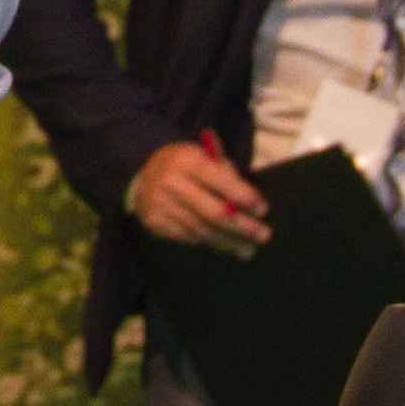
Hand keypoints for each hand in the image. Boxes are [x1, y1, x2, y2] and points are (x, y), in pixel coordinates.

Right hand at [128, 139, 269, 258]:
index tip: (262, 209)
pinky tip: (222, 243)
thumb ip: (225, 173)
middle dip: (242, 226)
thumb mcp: (202, 157)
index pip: (220, 180)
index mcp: (185, 160)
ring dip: (229, 241)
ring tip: (249, 248)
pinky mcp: (153, 222)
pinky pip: (188, 237)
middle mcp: (170, 182)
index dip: (244, 196)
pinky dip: (208, 240)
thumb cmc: (184, 167)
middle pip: (213, 211)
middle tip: (263, 235)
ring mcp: (159, 204)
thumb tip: (250, 204)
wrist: (142, 176)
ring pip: (202, 229)